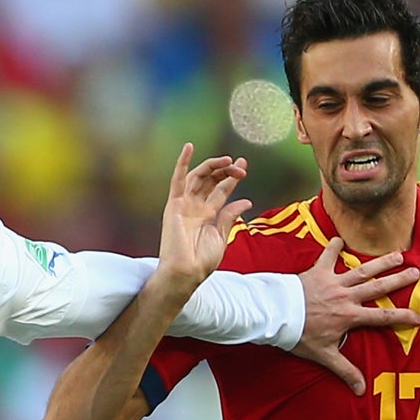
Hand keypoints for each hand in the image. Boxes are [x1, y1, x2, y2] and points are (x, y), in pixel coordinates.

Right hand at [157, 144, 253, 291]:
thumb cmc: (202, 261)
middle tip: (240, 166)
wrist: (186, 272)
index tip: (243, 166)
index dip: (232, 177)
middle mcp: (196, 207)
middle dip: (226, 171)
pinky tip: (189, 147)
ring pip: (198, 177)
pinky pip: (177, 180)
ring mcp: (184, 205)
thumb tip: (245, 201)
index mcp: (208, 215)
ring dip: (212, 166)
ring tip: (227, 160)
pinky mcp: (174, 205)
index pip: (221, 190)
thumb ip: (230, 216)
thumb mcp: (222, 236)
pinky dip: (182, 163)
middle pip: (211, 181)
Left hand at [292, 237, 419, 393]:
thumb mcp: (324, 355)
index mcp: (350, 316)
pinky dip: (333, 247)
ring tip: (398, 255)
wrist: (276, 315)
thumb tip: (361, 390)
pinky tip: (340, 239)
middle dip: (399, 280)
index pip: (382, 318)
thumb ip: (345, 370)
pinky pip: (328, 256)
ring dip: (380, 262)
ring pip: (362, 270)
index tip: (418, 316)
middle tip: (416, 272)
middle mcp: (346, 296)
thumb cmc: (299, 336)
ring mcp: (333, 282)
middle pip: (378, 287)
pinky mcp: (318, 271)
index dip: (402, 317)